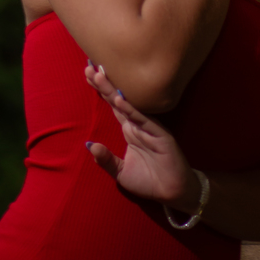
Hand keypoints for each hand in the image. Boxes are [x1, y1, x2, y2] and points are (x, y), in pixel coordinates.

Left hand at [84, 61, 203, 212]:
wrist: (172, 193)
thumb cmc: (148, 181)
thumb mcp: (121, 173)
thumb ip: (106, 160)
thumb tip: (88, 145)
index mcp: (129, 129)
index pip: (112, 105)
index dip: (101, 90)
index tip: (87, 74)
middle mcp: (137, 124)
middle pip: (117, 100)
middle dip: (103, 83)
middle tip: (89, 66)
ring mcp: (149, 127)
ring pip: (128, 105)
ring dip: (113, 90)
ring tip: (99, 75)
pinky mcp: (160, 135)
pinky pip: (143, 120)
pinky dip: (131, 110)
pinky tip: (119, 99)